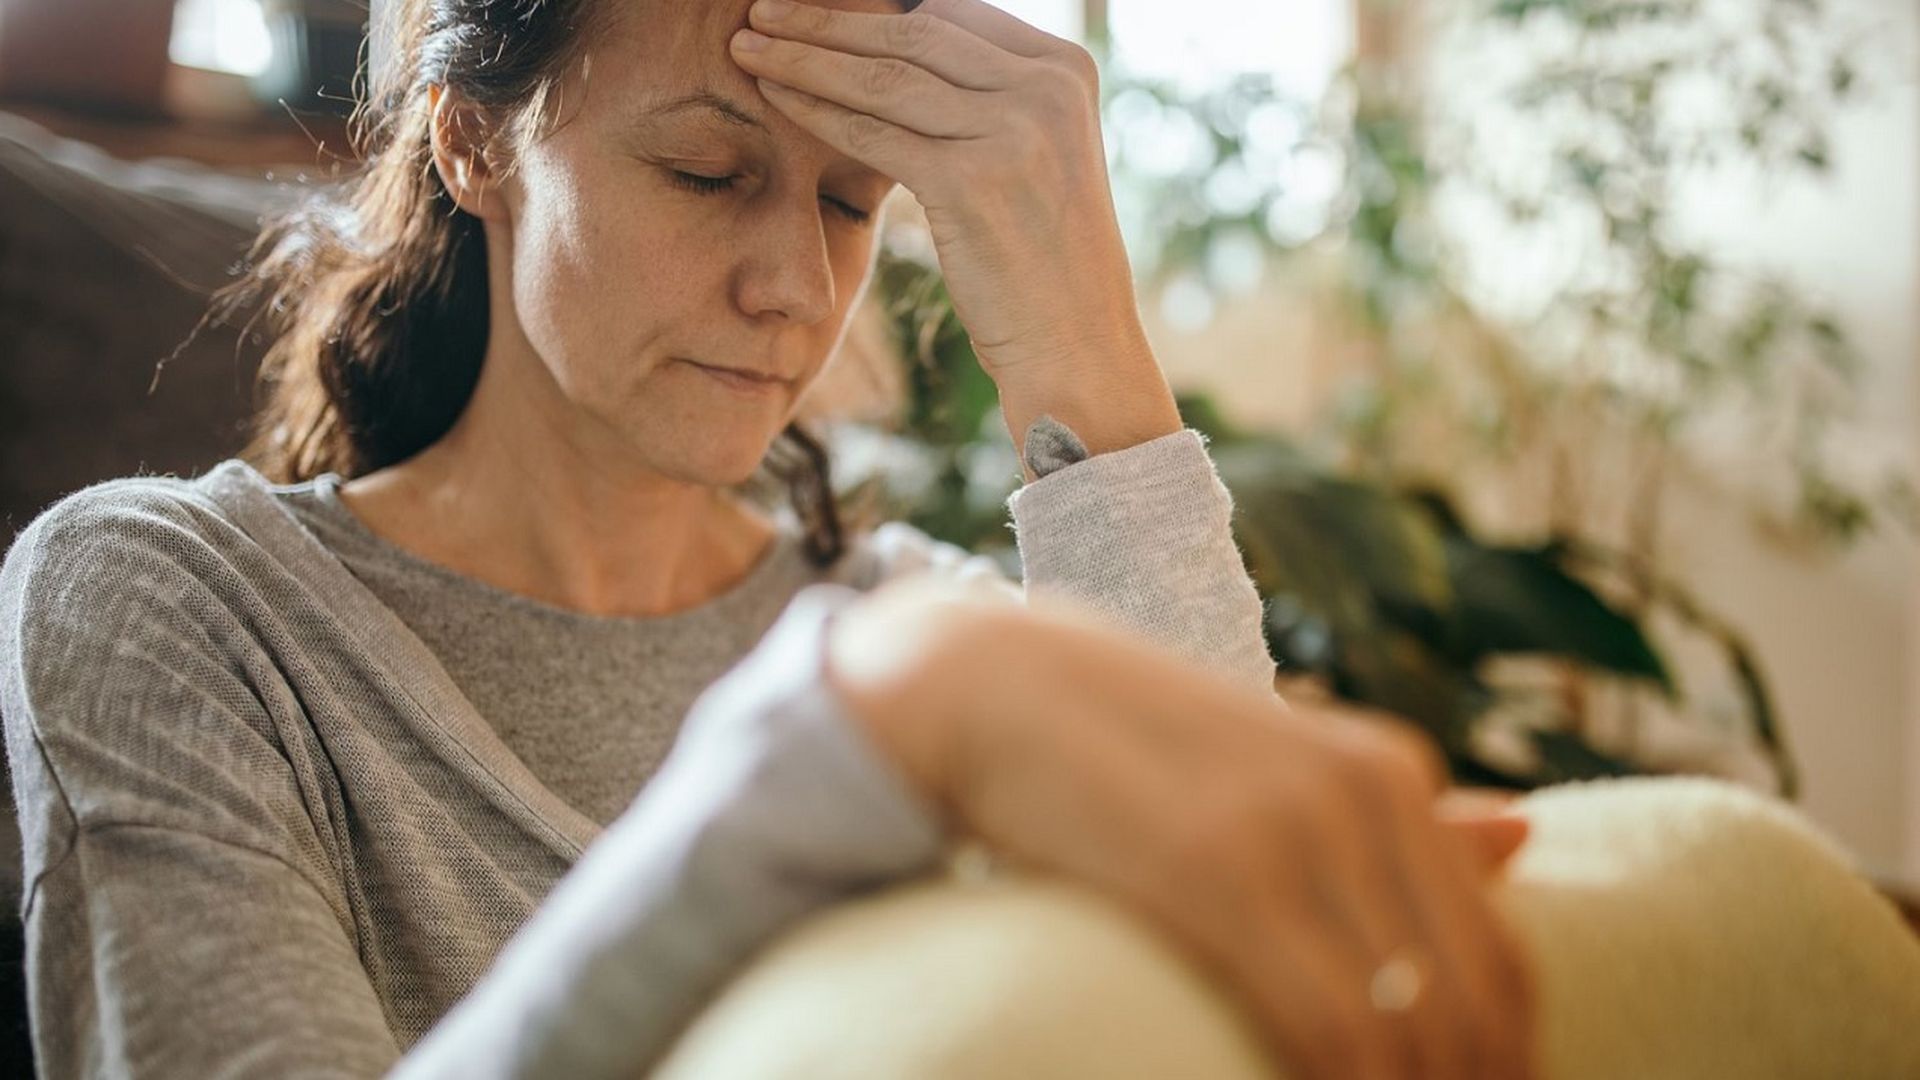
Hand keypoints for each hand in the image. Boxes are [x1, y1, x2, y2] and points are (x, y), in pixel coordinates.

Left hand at [730, 0, 1147, 381]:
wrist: (1075, 345)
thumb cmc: (1042, 260)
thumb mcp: (1038, 155)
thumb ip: (990, 97)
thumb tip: (909, 43)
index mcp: (1066, 68)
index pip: (950, 11)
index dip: (872, 7)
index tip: (815, 10)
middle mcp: (1047, 87)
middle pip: (913, 30)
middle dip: (826, 20)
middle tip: (764, 11)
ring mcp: (1014, 130)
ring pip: (882, 76)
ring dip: (803, 56)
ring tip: (748, 45)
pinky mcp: (972, 180)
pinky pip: (871, 131)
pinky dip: (814, 110)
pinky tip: (773, 97)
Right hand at [826, 577, 1539, 1079]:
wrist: (987, 682)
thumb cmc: (1125, 744)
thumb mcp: (1273, 764)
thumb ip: (1393, 814)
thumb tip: (1525, 834)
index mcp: (1387, 770)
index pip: (1502, 962)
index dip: (1508, 1066)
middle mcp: (1364, 790)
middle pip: (1474, 1006)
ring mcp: (1294, 826)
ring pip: (1409, 1032)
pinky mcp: (1216, 868)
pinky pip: (1325, 1029)